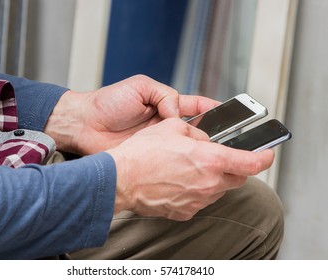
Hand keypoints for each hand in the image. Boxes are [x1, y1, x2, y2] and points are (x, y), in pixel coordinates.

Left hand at [44, 75, 218, 153]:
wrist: (83, 125)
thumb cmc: (108, 102)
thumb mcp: (140, 87)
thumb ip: (164, 95)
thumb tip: (177, 114)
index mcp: (164, 104)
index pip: (195, 106)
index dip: (213, 109)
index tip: (232, 114)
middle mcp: (163, 124)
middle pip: (194, 129)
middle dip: (211, 133)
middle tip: (227, 141)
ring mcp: (156, 142)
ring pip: (183, 147)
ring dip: (196, 150)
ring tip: (212, 155)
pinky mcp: (148, 157)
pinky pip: (168, 160)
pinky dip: (179, 163)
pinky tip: (190, 166)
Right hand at [107, 118, 274, 220]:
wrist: (121, 179)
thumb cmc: (142, 153)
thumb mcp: (173, 127)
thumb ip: (198, 133)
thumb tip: (206, 139)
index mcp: (210, 160)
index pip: (251, 162)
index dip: (264, 158)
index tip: (267, 155)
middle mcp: (208, 183)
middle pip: (237, 178)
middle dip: (234, 167)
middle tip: (220, 158)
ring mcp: (197, 201)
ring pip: (218, 190)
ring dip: (213, 179)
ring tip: (190, 168)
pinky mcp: (185, 211)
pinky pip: (200, 200)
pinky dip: (196, 190)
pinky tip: (179, 181)